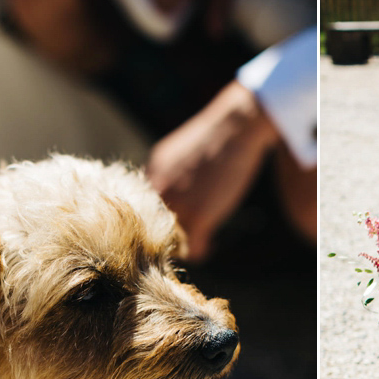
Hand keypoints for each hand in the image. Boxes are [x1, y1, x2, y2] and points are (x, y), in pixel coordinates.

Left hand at [147, 79, 279, 261]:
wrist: (234, 127)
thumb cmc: (215, 135)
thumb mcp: (179, 152)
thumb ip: (168, 174)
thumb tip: (173, 192)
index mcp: (152, 173)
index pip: (145, 208)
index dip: (159, 218)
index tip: (172, 223)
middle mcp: (158, 190)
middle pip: (154, 228)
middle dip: (169, 235)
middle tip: (185, 237)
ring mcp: (177, 205)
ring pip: (172, 242)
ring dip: (184, 245)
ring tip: (198, 241)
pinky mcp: (198, 217)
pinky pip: (192, 249)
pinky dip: (200, 251)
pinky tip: (209, 244)